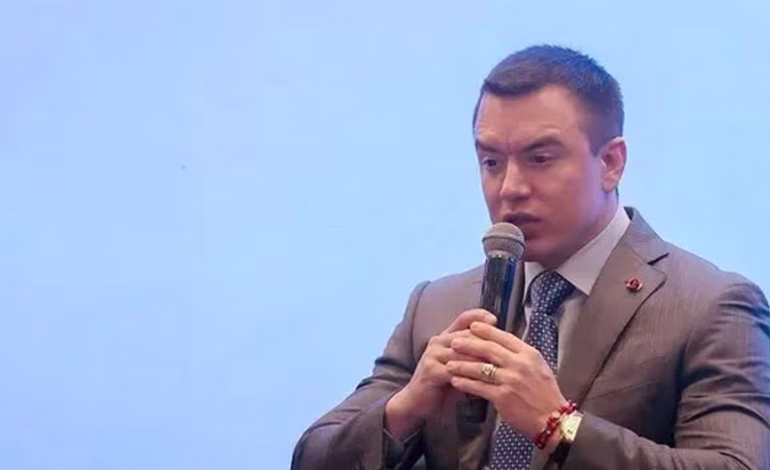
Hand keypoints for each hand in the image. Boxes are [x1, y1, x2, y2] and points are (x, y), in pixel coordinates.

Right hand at [385, 309, 496, 438]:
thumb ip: (473, 357)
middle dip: (486, 341)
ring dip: (481, 359)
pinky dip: (469, 376)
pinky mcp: (430, 370)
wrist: (416, 401)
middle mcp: (438, 342)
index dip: (478, 316)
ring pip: (462, 352)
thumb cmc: (441, 384)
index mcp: (445, 337)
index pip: (462, 319)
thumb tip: (500, 353)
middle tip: (505, 348)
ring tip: (499, 366)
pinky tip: (484, 382)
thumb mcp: (458, 367)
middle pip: (466, 335)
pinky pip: (454, 370)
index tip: (494, 319)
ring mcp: (433, 355)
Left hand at [446, 321, 567, 438]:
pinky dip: (465, 383)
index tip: (473, 326)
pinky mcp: (502, 397)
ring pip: (480, 368)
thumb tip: (503, 344)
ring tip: (449, 362)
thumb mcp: (539, 367)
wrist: (553, 420)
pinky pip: (479, 387)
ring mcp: (510, 380)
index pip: (504, 337)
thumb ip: (521, 355)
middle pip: (489, 349)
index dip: (486, 331)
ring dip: (462, 364)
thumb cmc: (545, 394)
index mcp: (529, 354)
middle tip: (454, 341)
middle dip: (468, 344)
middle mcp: (519, 364)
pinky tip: (456, 381)